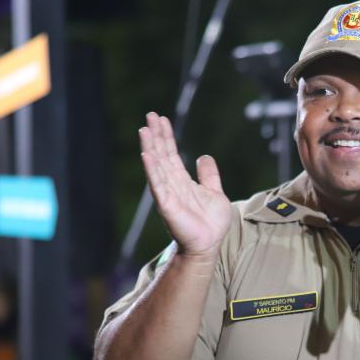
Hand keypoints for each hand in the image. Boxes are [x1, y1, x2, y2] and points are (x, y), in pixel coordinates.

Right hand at [139, 112, 230, 257]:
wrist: (209, 244)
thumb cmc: (211, 223)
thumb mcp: (215, 192)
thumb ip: (209, 175)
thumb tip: (204, 157)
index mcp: (182, 181)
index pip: (171, 154)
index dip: (166, 136)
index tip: (161, 119)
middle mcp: (172, 184)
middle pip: (161, 155)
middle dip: (156, 135)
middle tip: (149, 115)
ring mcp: (168, 194)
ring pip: (157, 166)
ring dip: (150, 147)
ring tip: (144, 129)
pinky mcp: (167, 206)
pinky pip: (158, 185)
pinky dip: (152, 170)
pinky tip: (146, 155)